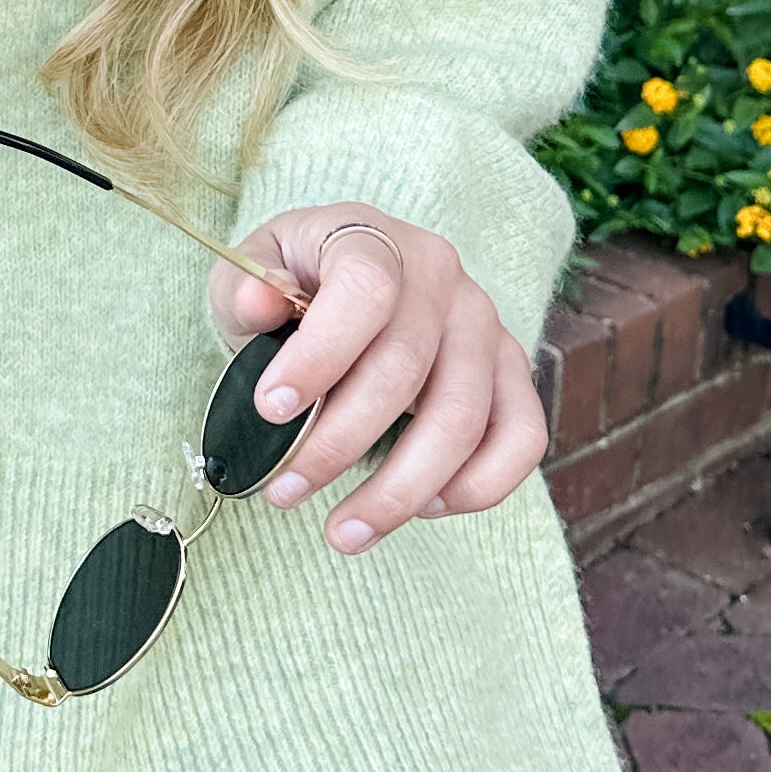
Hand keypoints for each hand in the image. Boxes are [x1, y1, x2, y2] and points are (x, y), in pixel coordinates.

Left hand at [208, 202, 545, 557]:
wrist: (352, 275)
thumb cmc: (297, 280)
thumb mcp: (255, 272)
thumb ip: (248, 291)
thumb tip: (256, 301)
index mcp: (373, 239)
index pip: (365, 290)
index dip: (320, 355)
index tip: (271, 409)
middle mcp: (442, 277)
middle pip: (405, 370)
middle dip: (338, 444)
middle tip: (284, 491)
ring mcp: (485, 325)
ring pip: (464, 418)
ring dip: (400, 489)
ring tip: (343, 532)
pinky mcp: (512, 371)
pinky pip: (522, 437)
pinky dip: (478, 485)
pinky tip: (422, 509)